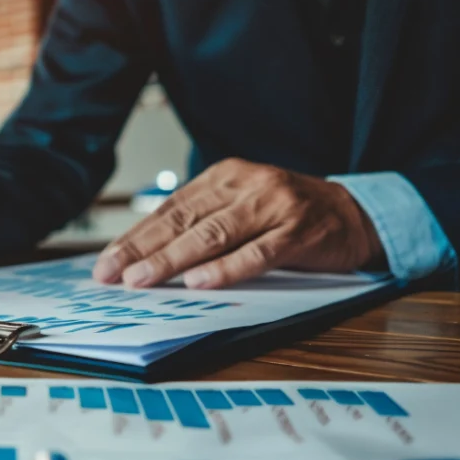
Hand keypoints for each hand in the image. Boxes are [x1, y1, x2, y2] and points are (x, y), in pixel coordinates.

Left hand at [92, 158, 383, 288]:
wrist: (354, 213)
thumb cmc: (285, 215)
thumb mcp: (239, 206)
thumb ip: (199, 223)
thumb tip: (143, 255)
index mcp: (223, 177)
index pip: (168, 210)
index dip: (134, 238)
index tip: (105, 264)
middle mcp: (244, 185)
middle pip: (183, 221)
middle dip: (142, 250)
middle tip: (112, 274)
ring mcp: (273, 206)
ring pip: (213, 235)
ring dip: (173, 260)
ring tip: (143, 279)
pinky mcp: (298, 231)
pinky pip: (257, 253)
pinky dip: (226, 269)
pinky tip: (200, 282)